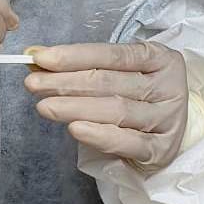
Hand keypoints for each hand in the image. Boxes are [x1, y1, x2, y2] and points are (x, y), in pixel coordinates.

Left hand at [24, 41, 188, 170]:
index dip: (74, 56)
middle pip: (110, 82)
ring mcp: (168, 119)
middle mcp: (167, 86)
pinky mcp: (161, 149)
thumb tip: (37, 58)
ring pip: (116, 110)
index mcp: (159, 58)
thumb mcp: (117, 74)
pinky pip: (127, 142)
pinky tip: (74, 129)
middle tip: (33, 84)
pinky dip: (99, 135)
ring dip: (75, 108)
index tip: (41, 58)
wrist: (169, 132)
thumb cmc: (138, 96)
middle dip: (66, 82)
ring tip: (44, 107)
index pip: (112, 54)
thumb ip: (81, 66)